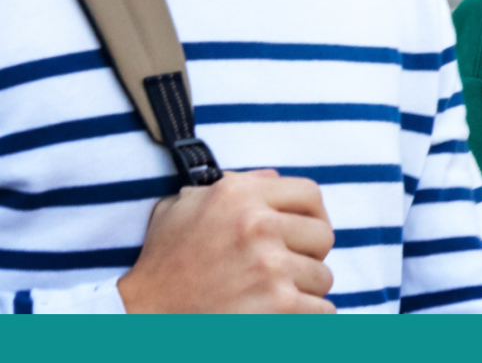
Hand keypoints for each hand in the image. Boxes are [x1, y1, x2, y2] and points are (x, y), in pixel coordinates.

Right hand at [117, 169, 335, 313]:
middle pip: (323, 236)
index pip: (309, 194)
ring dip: (301, 292)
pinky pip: (323, 310)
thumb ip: (230, 187)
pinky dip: (305, 320)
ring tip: (267, 300)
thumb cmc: (162, 267)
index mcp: (237, 195)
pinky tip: (277, 321)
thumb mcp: (181, 210)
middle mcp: (257, 224)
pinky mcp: (281, 305)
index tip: (300, 235)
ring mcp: (270, 266)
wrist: (141, 321)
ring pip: (323, 277)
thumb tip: (273, 178)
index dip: (310, 216)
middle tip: (280, 273)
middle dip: (306, 257)